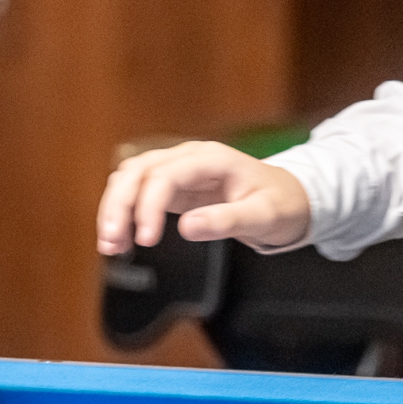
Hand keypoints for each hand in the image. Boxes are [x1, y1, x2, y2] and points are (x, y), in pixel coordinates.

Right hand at [94, 140, 311, 254]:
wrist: (291, 198)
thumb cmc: (282, 204)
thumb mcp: (265, 216)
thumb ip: (228, 221)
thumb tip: (188, 227)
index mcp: (212, 159)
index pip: (165, 175)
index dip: (148, 206)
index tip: (146, 240)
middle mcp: (190, 158)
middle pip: (138, 170)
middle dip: (119, 205)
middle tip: (113, 242)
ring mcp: (179, 169)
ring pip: (131, 178)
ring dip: (115, 208)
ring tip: (111, 245)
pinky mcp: (174, 186)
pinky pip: (138, 191)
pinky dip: (123, 211)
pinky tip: (119, 238)